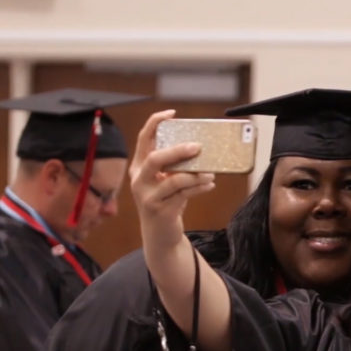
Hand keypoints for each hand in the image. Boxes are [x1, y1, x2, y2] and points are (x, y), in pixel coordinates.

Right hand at [130, 110, 215, 249]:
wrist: (160, 236)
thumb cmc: (166, 202)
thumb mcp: (165, 182)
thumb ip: (174, 167)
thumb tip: (199, 148)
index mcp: (139, 168)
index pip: (142, 140)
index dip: (154, 124)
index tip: (171, 114)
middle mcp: (139, 181)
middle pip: (155, 159)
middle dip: (178, 151)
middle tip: (198, 146)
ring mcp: (148, 197)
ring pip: (174, 179)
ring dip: (196, 174)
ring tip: (210, 173)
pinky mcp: (161, 211)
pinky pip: (184, 195)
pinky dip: (199, 188)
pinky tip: (210, 184)